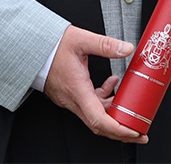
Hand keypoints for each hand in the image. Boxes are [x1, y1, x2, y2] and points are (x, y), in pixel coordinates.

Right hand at [44, 25, 147, 143]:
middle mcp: (72, 99)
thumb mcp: (81, 39)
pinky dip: (102, 100)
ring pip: (94, 115)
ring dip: (112, 112)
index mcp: (77, 89)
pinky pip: (88, 105)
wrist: (32, 46)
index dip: (119, 130)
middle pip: (99, 125)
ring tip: (126, 101)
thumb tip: (126, 49)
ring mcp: (69, 99)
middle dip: (121, 130)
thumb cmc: (51, 44)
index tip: (134, 132)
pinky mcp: (68, 94)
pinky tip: (109, 85)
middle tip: (138, 130)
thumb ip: (105, 45)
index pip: (99, 121)